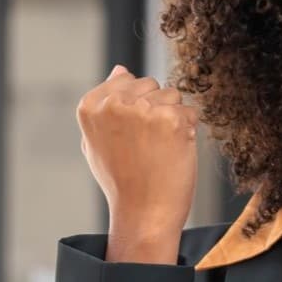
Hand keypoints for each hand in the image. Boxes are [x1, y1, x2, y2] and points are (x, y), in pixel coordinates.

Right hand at [76, 65, 198, 258]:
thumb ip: (105, 104)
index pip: (124, 79)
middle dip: (156, 107)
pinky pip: (190, 112)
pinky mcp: (171, 119)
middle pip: (150, 84)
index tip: (132, 134)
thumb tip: (120, 69)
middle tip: (148, 144)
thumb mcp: (98, 142)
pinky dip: (189, 131)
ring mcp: (143, 110)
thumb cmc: (122, 182)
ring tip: (160, 149)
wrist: (144, 213)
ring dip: (174, 118)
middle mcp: (114, 103)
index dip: (135, 105)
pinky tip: (174, 152)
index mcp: (91, 106)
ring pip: (172, 95)